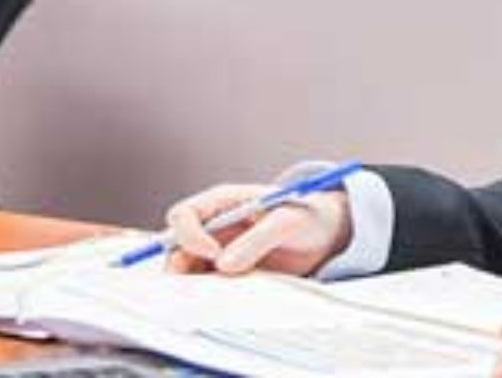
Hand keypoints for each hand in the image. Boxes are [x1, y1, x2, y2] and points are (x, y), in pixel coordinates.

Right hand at [161, 183, 350, 276]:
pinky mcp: (226, 272)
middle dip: (180, 268)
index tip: (213, 254)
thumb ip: (258, 239)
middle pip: (175, 247)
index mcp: (223, 202)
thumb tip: (223, 265)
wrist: (326, 233)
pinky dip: (209, 295)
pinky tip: (228, 300)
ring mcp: (217, 250)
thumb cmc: (308, 216)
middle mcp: (213, 226)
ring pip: (186, 271)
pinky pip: (205, 286)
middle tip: (202, 287)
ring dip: (194, 285)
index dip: (189, 236)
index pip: (183, 215)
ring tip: (220, 295)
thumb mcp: (290, 221)